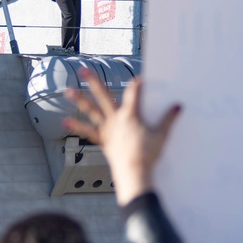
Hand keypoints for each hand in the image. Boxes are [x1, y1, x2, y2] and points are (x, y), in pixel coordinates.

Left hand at [64, 70, 179, 205]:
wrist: (134, 173)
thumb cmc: (148, 155)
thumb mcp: (162, 135)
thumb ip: (169, 119)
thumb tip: (179, 106)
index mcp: (130, 115)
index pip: (133, 92)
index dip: (137, 84)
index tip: (141, 78)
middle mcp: (116, 119)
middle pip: (103, 96)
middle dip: (93, 82)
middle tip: (83, 70)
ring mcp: (107, 129)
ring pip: (91, 111)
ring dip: (79, 100)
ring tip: (67, 90)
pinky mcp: (103, 141)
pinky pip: (88, 132)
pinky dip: (77, 127)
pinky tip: (64, 122)